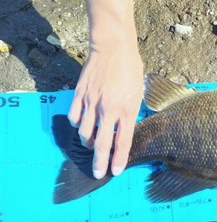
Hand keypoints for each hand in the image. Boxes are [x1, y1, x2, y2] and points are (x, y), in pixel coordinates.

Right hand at [68, 43, 142, 178]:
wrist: (112, 48)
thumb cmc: (130, 68)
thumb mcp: (138, 92)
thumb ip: (131, 111)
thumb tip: (124, 128)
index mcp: (127, 108)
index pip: (123, 140)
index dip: (119, 158)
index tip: (116, 171)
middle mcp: (109, 109)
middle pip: (101, 143)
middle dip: (100, 162)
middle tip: (97, 173)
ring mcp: (92, 102)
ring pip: (85, 133)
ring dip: (88, 143)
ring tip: (92, 145)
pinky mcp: (80, 95)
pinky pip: (74, 118)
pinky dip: (78, 126)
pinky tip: (82, 126)